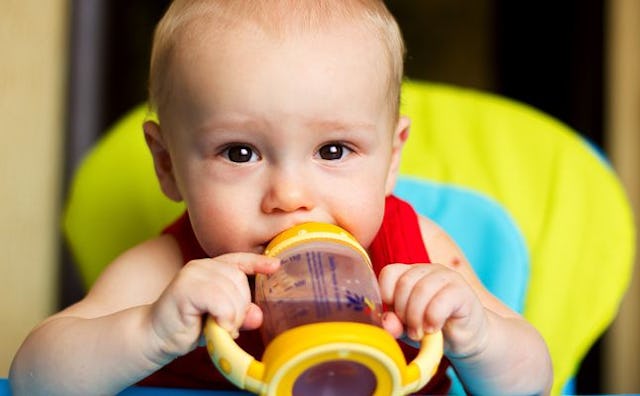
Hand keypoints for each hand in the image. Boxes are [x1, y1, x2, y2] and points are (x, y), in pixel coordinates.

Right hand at [148, 253, 279, 361]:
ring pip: (231, 291)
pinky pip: (219, 300)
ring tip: (220, 329)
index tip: (276, 266)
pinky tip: (214, 327)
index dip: (258, 262)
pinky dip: (223, 317)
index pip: (239, 260)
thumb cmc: (188, 327)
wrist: (153, 337)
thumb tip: (258, 315)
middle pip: (240, 280)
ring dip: (232, 316)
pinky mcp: (184, 288)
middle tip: (229, 326)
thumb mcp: (220, 320)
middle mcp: (201, 266)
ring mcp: (192, 274)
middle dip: (241, 307)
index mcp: (211, 268)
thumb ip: (239, 314)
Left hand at [378, 263, 488, 358]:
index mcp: (411, 273)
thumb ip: (394, 325)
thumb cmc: (433, 328)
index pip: (389, 273)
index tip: (395, 315)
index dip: (386, 296)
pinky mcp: (462, 291)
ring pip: (421, 290)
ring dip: (417, 317)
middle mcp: (428, 270)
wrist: (467, 338)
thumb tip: (386, 322)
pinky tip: (434, 328)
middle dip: (403, 312)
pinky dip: (433, 318)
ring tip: (421, 333)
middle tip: (412, 330)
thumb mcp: (407, 329)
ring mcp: (447, 277)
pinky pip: (440, 301)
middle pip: (404, 283)